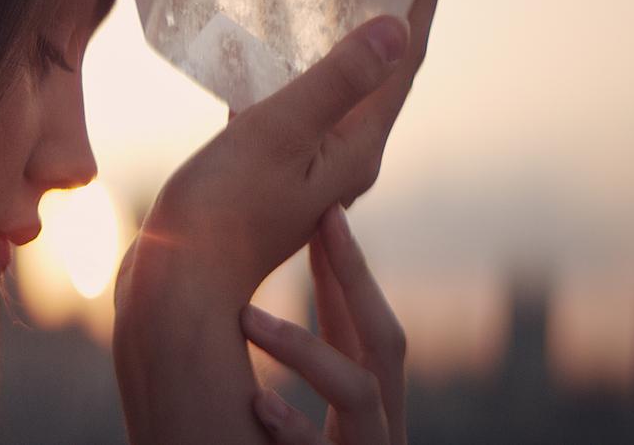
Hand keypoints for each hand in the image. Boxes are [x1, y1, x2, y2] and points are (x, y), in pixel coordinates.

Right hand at [119, 0, 449, 300]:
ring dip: (342, 31)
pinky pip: (294, 103)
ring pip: (337, 83)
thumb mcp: (279, 136)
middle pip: (381, 67)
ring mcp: (308, 165)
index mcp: (358, 146)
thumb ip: (335, 81)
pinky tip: (269, 50)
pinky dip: (293, 66)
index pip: (405, 57)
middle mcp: (344, 156)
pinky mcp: (270, 171)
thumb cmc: (222, 215)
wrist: (179, 287)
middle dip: (390, 6)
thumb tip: (398, 28)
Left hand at [241, 205, 405, 444]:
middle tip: (318, 223)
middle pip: (386, 342)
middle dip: (354, 278)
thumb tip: (291, 272)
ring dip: (304, 349)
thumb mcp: (324, 405)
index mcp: (375, 400)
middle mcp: (382, 423)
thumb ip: (321, 355)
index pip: (368, 321)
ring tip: (247, 318)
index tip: (328, 210)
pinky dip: (295, 428)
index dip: (352, 266)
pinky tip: (260, 403)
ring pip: (360, 393)